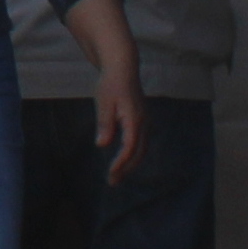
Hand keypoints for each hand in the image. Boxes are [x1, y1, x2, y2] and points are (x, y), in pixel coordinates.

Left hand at [69, 0, 149, 180]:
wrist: (123, 67)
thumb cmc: (111, 83)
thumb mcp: (103, 102)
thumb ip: (105, 124)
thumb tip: (102, 144)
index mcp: (134, 120)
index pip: (129, 148)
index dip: (121, 163)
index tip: (110, 174)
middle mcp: (143, 123)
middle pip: (138, 153)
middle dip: (126, 169)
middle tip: (112, 182)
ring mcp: (145, 121)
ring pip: (141, 149)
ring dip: (130, 163)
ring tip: (117, 175)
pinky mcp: (143, 120)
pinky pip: (141, 142)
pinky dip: (134, 154)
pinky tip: (123, 159)